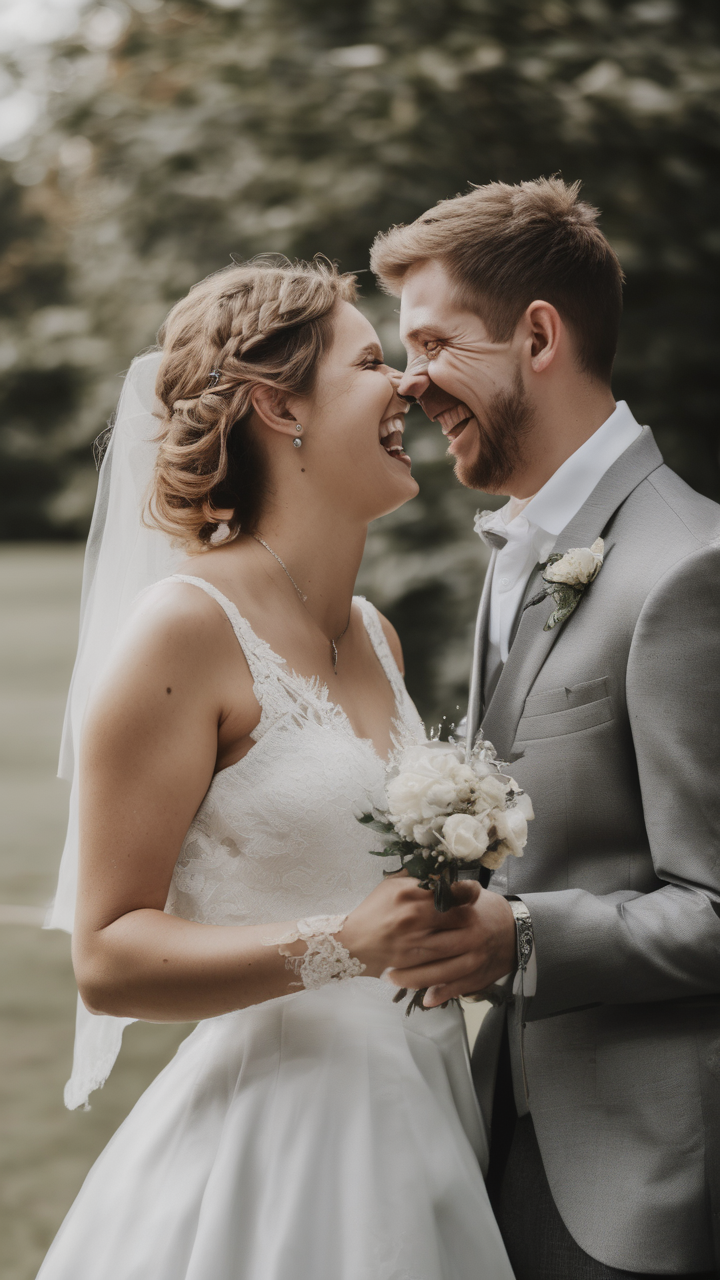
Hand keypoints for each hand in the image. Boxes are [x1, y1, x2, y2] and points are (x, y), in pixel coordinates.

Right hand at [341, 875, 481, 979]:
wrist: (353, 943)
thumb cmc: (374, 911)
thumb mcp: (391, 884)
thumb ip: (416, 876)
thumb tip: (441, 870)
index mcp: (409, 891)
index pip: (450, 888)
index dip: (468, 890)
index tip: (474, 891)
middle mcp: (414, 915)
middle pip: (460, 914)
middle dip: (470, 914)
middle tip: (472, 913)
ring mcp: (416, 940)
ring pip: (457, 939)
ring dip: (466, 935)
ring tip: (468, 932)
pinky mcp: (416, 961)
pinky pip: (446, 958)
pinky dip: (456, 954)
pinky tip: (458, 949)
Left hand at [382, 884, 516, 1006]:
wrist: (516, 931)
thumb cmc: (483, 910)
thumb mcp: (467, 892)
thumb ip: (445, 889)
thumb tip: (419, 880)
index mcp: (465, 912)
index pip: (433, 920)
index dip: (408, 928)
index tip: (386, 931)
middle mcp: (471, 936)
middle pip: (432, 950)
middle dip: (405, 958)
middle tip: (381, 961)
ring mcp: (475, 959)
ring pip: (441, 973)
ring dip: (414, 979)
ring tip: (391, 979)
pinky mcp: (479, 976)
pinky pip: (456, 988)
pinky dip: (440, 994)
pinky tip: (424, 998)